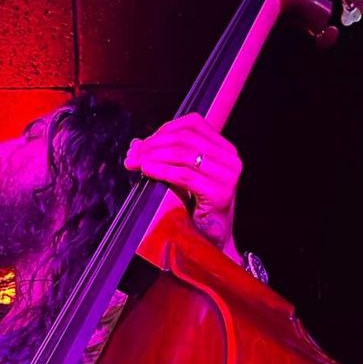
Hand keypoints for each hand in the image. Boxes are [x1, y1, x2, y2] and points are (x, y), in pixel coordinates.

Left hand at [124, 114, 240, 254]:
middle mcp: (230, 158)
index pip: (193, 123)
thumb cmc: (197, 207)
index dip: (164, 129)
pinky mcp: (220, 193)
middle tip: (132, 154)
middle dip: (154, 144)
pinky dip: (162, 171)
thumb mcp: (184, 175)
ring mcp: (227, 176)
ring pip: (184, 155)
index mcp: (224, 148)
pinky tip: (147, 171)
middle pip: (186, 138)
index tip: (143, 143)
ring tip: (135, 163)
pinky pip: (184, 176)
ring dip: (154, 156)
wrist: (213, 239)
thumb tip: (135, 144)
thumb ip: (166, 157)